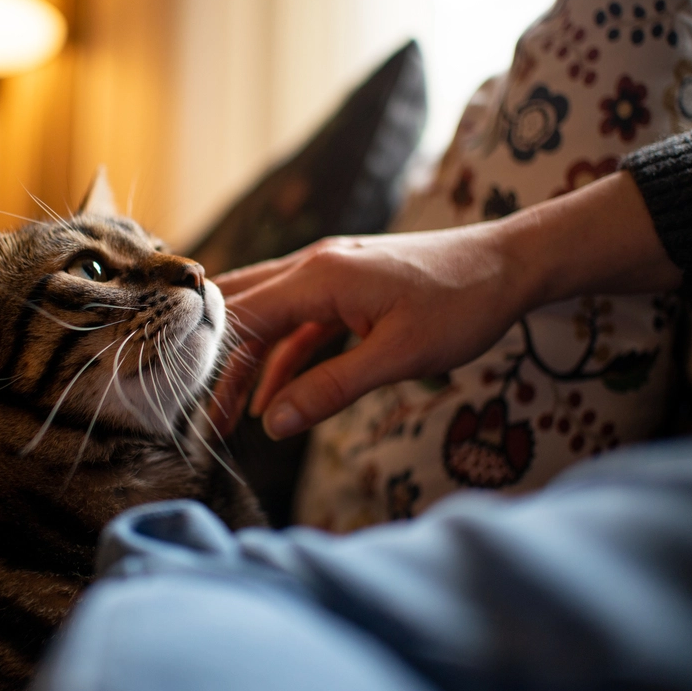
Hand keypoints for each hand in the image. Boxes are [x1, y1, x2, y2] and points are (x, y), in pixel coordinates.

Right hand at [212, 226, 529, 439]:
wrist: (511, 265)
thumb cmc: (462, 306)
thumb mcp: (398, 356)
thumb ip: (331, 389)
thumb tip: (275, 425)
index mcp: (320, 275)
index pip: (242, 314)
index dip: (208, 355)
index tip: (180, 394)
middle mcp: (314, 265)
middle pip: (245, 313)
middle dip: (217, 364)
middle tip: (196, 413)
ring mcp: (330, 274)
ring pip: (269, 320)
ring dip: (248, 366)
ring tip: (229, 418)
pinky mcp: (346, 288)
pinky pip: (300, 325)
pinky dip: (283, 359)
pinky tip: (275, 398)